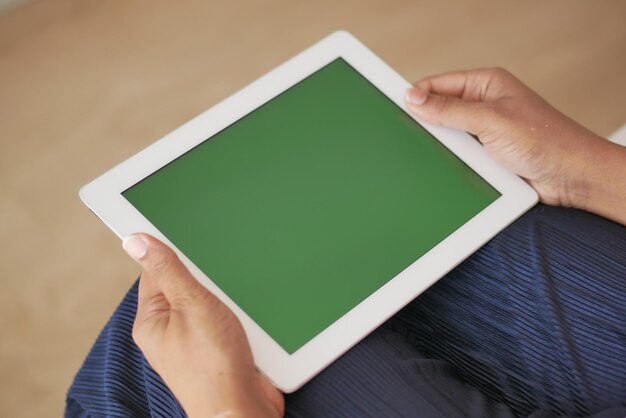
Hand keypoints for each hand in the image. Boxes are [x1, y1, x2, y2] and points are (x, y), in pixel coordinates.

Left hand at [123, 233, 283, 417]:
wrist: (242, 409)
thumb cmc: (213, 366)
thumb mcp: (190, 305)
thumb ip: (167, 270)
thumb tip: (136, 240)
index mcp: (152, 319)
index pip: (156, 270)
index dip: (173, 250)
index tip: (190, 232)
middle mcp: (170, 330)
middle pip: (187, 284)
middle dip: (208, 276)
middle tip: (222, 273)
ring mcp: (196, 341)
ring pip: (212, 301)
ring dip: (228, 296)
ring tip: (236, 304)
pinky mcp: (219, 349)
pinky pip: (229, 319)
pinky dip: (239, 314)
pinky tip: (249, 316)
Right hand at [405, 68, 625, 223]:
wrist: (570, 178)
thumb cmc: (546, 141)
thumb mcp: (490, 120)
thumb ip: (449, 110)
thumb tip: (414, 98)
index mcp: (486, 84)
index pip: (438, 84)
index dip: (417, 95)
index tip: (396, 108)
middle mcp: (484, 105)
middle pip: (439, 111)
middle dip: (428, 124)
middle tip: (412, 137)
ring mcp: (484, 131)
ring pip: (446, 136)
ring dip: (442, 147)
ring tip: (439, 155)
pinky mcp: (485, 155)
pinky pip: (457, 156)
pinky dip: (451, 162)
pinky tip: (448, 168)